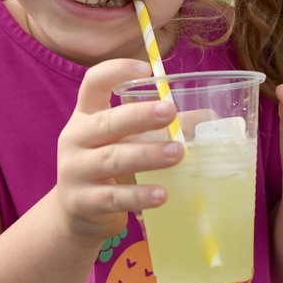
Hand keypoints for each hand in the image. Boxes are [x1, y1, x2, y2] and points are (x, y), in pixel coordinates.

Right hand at [53, 59, 184, 242]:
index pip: (93, 83)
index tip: (146, 68)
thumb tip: (207, 119)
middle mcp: (75, 139)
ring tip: (178, 153)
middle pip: (105, 122)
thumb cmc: (106, 168)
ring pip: (113, 159)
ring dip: (147, 155)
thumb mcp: (122, 141)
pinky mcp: (83, 202)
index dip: (116, 71)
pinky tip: (162, 194)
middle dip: (139, 116)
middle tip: (171, 111)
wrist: (75, 213)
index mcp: (85, 116)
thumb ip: (155, 127)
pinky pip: (114, 197)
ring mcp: (76, 171)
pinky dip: (139, 195)